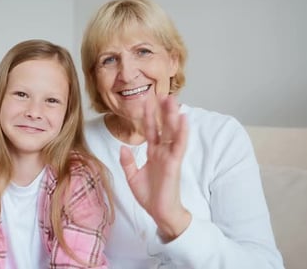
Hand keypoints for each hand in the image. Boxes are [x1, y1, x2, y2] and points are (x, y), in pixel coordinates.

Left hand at [119, 95, 190, 241]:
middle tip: (163, 94)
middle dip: (163, 111)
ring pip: (172, 133)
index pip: (151, 131)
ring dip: (173, 116)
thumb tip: (123, 147)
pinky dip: (181, 133)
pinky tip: (183, 120)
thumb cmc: (150, 196)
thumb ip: (127, 162)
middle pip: (163, 127)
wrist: (159, 213)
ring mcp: (169, 157)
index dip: (148, 117)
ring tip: (173, 101)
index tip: (147, 102)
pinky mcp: (174, 164)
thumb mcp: (133, 177)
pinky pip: (179, 146)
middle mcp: (163, 152)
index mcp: (153, 153)